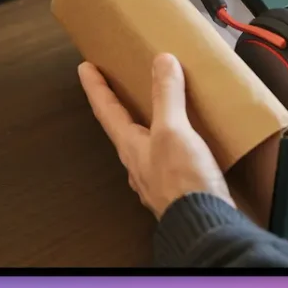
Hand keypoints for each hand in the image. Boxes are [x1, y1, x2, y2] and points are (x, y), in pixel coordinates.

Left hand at [77, 54, 234, 217]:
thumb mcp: (173, 130)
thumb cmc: (182, 182)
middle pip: (122, 127)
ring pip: (145, 143)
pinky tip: (186, 140)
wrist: (202, 223)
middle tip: (116, 85)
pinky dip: (171, 141)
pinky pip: (168, 156)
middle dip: (118, 105)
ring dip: (146, 123)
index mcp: (131, 146)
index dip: (96, 87)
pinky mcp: (178, 186)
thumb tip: (161, 63)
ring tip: (156, 108)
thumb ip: (166, 96)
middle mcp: (139, 162)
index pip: (106, 110)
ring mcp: (157, 176)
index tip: (86, 68)